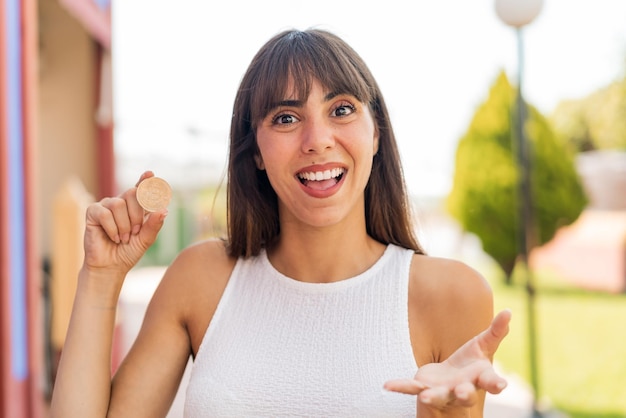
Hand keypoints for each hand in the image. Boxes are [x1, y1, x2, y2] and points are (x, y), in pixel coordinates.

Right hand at [83, 171, 166, 275]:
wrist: (111, 266)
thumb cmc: (128, 252)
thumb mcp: (146, 239)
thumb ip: (154, 225)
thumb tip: (164, 210)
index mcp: (135, 207)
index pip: (141, 189)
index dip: (145, 180)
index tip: (150, 174)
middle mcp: (121, 203)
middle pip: (132, 193)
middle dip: (137, 215)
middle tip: (135, 232)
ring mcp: (106, 206)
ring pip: (118, 204)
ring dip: (124, 225)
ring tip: (123, 238)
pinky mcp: (93, 212)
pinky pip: (105, 213)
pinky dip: (112, 228)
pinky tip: (113, 237)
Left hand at [384, 309, 510, 408]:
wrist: (450, 383)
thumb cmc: (471, 365)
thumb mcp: (483, 347)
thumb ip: (496, 332)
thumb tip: (510, 311)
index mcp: (479, 378)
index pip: (490, 382)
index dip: (496, 384)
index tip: (501, 385)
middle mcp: (462, 389)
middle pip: (466, 394)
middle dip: (466, 394)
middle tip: (465, 393)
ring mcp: (442, 391)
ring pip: (439, 396)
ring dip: (433, 396)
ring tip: (426, 398)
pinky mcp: (424, 389)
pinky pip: (411, 388)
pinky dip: (400, 387)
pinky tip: (387, 385)